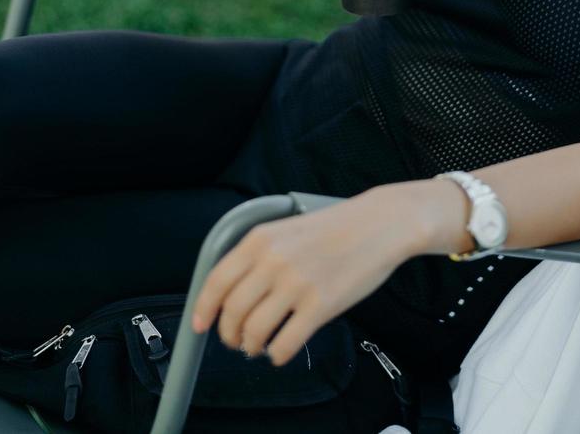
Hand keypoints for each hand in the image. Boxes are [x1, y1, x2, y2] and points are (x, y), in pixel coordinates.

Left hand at [189, 188, 412, 366]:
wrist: (379, 224)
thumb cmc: (336, 228)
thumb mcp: (286, 230)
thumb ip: (259, 256)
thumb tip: (234, 293)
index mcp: (260, 240)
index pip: (216, 282)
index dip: (203, 309)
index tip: (200, 326)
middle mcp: (273, 262)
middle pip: (232, 311)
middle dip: (229, 334)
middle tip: (236, 341)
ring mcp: (296, 284)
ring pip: (254, 331)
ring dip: (251, 346)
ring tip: (258, 347)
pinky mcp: (320, 305)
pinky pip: (286, 343)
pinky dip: (277, 355)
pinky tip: (281, 351)